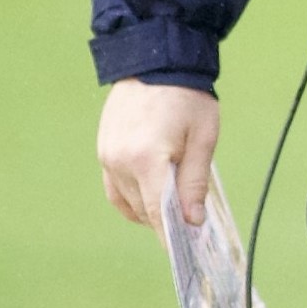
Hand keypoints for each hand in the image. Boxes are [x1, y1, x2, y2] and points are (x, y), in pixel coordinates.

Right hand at [97, 79, 220, 236]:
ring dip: (148, 206)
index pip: (157, 212)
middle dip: (164, 218)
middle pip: (142, 208)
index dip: (170, 234)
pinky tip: (149, 192)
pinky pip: (115, 187)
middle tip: (188, 221)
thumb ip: (194, 182)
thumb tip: (193, 221)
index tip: (185, 251)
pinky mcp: (103, 149)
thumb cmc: (187, 95)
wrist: (157, 56)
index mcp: (146, 158)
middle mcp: (120, 161)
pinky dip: (131, 196)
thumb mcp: (202, 136)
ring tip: (172, 201)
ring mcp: (107, 155)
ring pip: (127, 200)